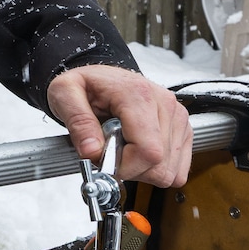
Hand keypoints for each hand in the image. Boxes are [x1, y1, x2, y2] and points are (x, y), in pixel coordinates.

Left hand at [47, 64, 191, 188]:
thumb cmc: (86, 85)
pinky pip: (178, 169)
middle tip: (111, 152)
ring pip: (169, 171)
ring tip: (124, 148)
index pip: (148, 151)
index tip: (104, 160)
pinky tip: (139, 152)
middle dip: (130, 170)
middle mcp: (164, 104)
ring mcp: (177, 117)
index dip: (124, 167)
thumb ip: (77, 122)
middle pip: (159, 165)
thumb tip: (92, 152)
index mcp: (139, 94)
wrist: (100, 78)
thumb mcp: (65, 94)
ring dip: (143, 170)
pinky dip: (156, 169)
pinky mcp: (183, 129)